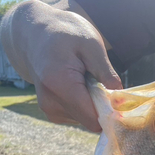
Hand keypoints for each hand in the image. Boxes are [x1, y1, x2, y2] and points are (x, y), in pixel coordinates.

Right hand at [1, 0, 121, 131]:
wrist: (35, 35)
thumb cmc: (65, 34)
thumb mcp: (91, 44)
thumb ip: (105, 72)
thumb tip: (120, 99)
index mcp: (59, 84)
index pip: (92, 118)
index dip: (110, 113)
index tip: (118, 99)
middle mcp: (50, 103)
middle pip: (90, 120)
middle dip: (101, 106)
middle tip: (98, 80)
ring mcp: (49, 110)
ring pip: (85, 120)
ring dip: (91, 103)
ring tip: (83, 79)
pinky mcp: (52, 113)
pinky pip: (79, 116)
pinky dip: (84, 104)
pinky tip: (77, 85)